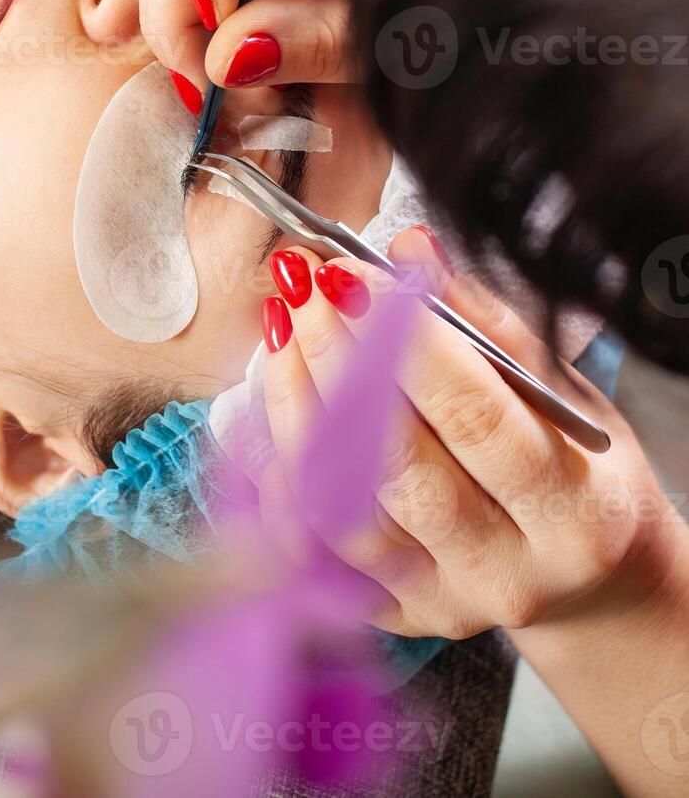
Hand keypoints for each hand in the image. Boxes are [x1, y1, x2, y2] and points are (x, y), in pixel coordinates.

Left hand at [255, 226, 672, 638]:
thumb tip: (409, 248)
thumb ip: (487, 325)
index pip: (476, 419)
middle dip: (338, 364)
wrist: (588, 582)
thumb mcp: (561, 395)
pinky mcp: (389, 616)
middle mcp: (506, 570)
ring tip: (281, 332)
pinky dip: (279, 475)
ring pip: (342, 507)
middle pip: (399, 465)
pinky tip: (274, 409)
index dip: (405, 343)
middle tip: (303, 290)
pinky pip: (309, 548)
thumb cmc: (573, 469)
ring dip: (297, 408)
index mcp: (575, 511)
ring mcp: (441, 602)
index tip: (351, 273)